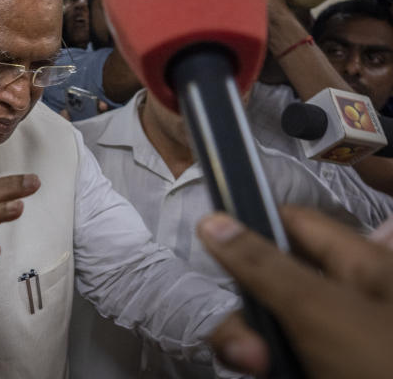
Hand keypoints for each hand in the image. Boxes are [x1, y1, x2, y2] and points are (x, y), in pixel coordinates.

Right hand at [200, 207, 392, 377]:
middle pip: (274, 283)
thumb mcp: (320, 313)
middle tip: (247, 354)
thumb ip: (263, 264)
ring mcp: (342, 343)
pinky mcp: (329, 372)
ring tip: (256, 368)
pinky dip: (269, 367)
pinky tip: (263, 373)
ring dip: (250, 348)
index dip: (250, 228)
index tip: (210, 253)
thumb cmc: (383, 368)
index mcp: (365, 264)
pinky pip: (286, 361)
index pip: (293, 223)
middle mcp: (353, 299)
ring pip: (273, 329)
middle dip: (245, 314)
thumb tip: (213, 221)